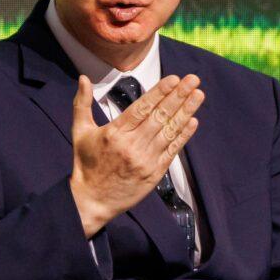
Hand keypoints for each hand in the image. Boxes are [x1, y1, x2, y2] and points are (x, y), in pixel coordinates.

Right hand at [68, 73, 202, 236]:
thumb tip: (83, 78)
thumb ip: (82, 103)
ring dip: (186, 112)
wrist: (92, 200)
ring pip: (169, 131)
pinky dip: (183, 136)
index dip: (159, 93)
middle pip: (159, 116)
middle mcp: (131, 146)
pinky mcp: (154, 174)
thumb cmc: (86, 164)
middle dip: (178, 96)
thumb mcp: (80, 132)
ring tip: (198, 95)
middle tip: (193, 80)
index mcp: (114, 133)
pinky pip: (172, 151)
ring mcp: (145, 160)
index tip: (174, 79)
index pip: (141, 108)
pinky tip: (193, 121)